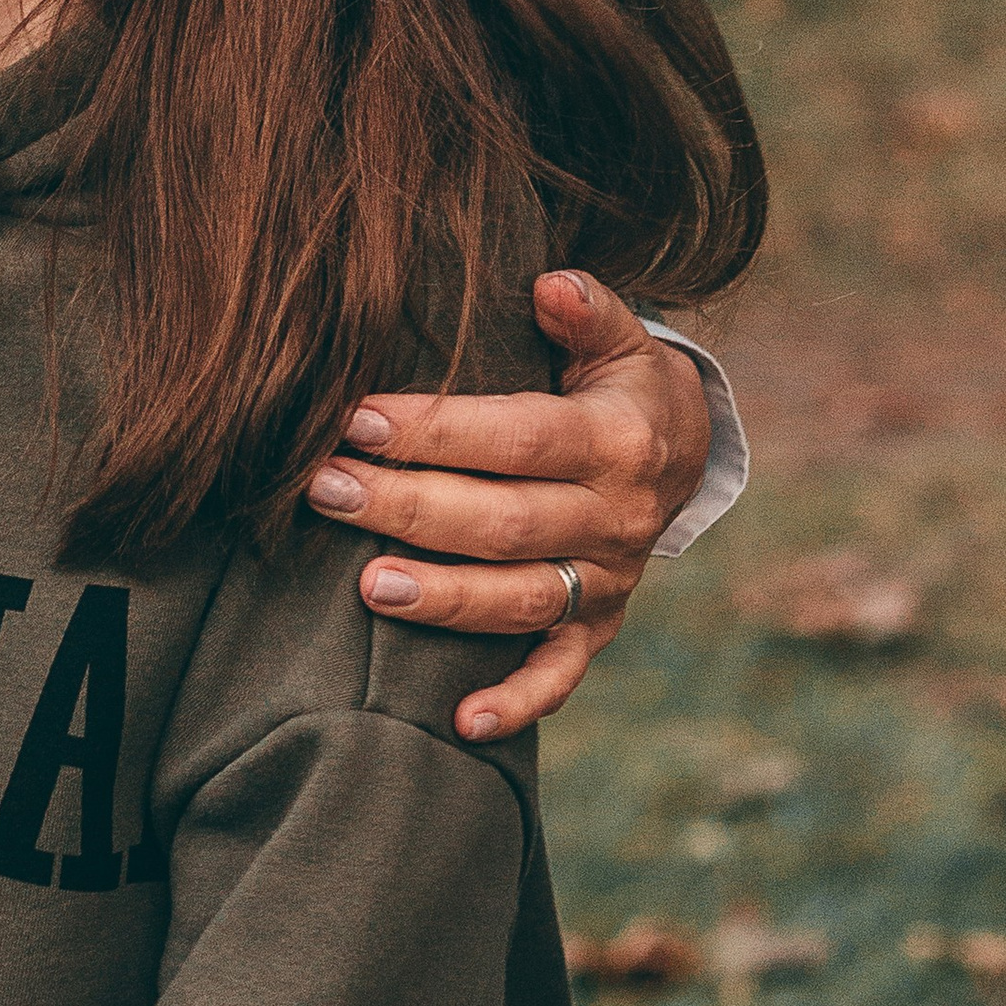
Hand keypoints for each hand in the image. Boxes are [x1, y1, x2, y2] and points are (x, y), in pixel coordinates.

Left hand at [303, 272, 710, 744]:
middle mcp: (618, 518)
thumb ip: (587, 309)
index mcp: (616, 441)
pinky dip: (517, 702)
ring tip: (365, 586)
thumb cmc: (616, 381)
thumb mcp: (619, 336)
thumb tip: (550, 282)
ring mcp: (609, 580)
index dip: (435, 430)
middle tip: (326, 490)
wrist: (680, 451)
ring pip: (521, 599)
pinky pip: (560, 673)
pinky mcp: (600, 627)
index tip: (354, 419)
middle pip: (504, 522)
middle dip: (409, 507)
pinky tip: (459, 722)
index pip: (516, 438)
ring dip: (443, 599)